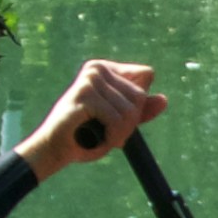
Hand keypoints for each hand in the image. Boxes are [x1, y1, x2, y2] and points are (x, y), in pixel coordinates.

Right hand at [18, 59, 165, 181]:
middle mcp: (97, 68)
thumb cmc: (86, 135)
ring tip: (98, 134)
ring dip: (119, 132)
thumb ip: (141, 111)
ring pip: (130, 111)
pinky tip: (95, 138)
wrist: (54, 149)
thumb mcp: (119, 122)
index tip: (114, 116)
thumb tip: (163, 100)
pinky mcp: (85, 95)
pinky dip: (112, 137)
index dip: (137, 105)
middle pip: (140, 96)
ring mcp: (89, 79)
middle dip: (128, 123)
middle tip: (105, 130)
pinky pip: (117, 120)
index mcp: (105, 68)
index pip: (146, 77)